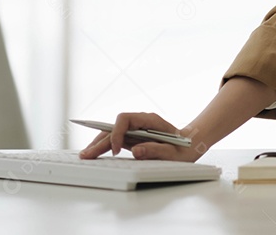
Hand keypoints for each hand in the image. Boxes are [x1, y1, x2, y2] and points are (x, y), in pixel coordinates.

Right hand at [78, 112, 204, 161]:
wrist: (190, 145)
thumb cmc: (183, 148)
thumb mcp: (173, 152)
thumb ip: (155, 150)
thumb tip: (135, 151)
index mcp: (149, 120)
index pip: (124, 119)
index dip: (116, 133)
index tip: (115, 149)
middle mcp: (139, 122)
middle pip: (114, 127)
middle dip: (100, 141)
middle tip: (86, 155)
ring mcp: (135, 130)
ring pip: (112, 133)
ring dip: (98, 144)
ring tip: (85, 155)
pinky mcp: (133, 138)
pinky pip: (115, 140)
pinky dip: (104, 147)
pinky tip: (94, 153)